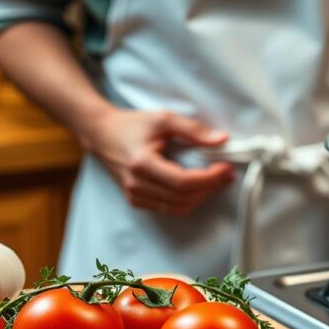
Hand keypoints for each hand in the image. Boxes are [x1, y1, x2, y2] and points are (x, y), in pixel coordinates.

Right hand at [83, 109, 234, 215]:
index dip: (209, 178)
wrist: (102, 135)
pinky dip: (187, 201)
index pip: (183, 182)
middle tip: (226, 173)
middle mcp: (136, 184)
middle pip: (183, 198)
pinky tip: (197, 187)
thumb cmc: (132, 125)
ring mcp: (135, 195)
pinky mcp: (136, 201)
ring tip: (215, 181)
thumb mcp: (163, 119)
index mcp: (141, 163)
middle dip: (209, 187)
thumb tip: (222, 140)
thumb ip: (193, 129)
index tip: (225, 167)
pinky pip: (168, 209)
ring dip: (201, 197)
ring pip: (177, 208)